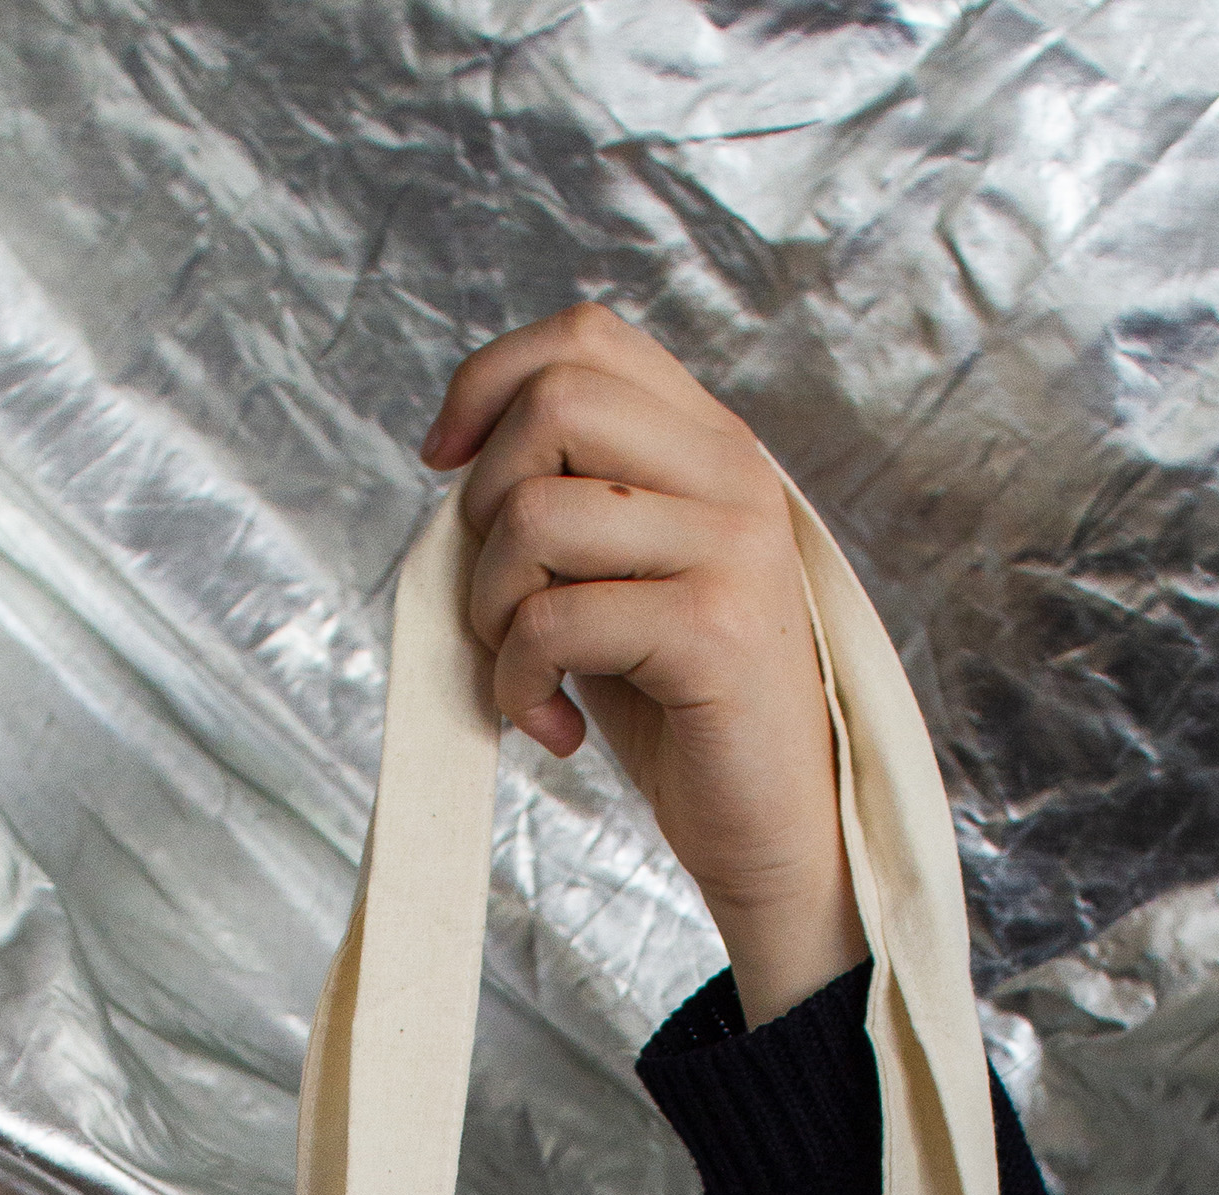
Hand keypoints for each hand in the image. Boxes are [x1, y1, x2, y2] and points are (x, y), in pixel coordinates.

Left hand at [422, 307, 862, 1028]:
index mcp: (711, 445)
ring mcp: (732, 547)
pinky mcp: (713, 630)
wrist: (772, 833)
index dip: (489, 383)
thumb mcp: (621, 577)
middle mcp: (733, 474)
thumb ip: (569, 499)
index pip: (585, 336)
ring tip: (526, 674)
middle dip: (484, 508)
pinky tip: (551, 725)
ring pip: (536, 514)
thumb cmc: (683, 712)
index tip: (446, 467)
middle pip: (553, 403)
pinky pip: (554, 620)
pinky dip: (518, 683)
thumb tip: (454, 458)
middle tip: (501, 605)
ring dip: (491, 608)